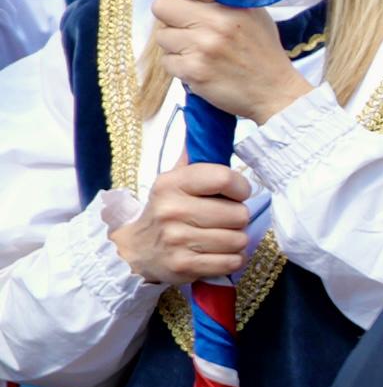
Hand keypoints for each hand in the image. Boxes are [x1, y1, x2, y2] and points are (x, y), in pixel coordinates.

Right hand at [108, 162, 248, 284]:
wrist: (136, 249)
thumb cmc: (166, 210)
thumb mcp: (173, 180)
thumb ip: (193, 155)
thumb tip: (203, 121)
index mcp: (171, 184)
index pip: (225, 178)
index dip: (241, 188)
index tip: (235, 194)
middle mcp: (171, 210)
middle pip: (239, 214)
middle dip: (238, 218)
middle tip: (224, 219)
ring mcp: (177, 240)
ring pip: (239, 240)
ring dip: (236, 240)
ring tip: (220, 236)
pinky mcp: (183, 266)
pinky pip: (232, 262)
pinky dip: (232, 259)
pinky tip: (218, 253)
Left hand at [149, 0, 309, 126]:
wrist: (276, 92)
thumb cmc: (263, 52)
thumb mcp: (254, 14)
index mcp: (232, 2)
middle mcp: (216, 21)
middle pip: (162, 7)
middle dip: (171, 18)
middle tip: (190, 28)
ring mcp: (203, 46)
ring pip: (162, 36)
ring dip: (176, 45)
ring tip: (200, 52)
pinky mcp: (193, 70)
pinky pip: (167, 61)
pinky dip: (180, 67)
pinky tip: (201, 68)